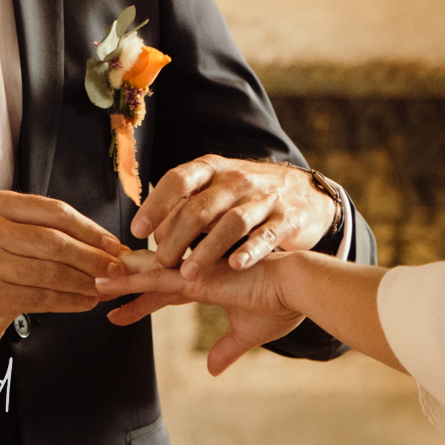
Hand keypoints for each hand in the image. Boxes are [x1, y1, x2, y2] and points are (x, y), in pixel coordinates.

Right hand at [0, 191, 126, 351]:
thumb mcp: (8, 235)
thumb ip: (47, 232)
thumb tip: (104, 246)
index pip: (54, 212)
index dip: (90, 229)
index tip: (113, 244)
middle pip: (55, 241)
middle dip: (92, 257)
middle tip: (117, 269)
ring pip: (52, 272)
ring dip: (86, 282)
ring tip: (105, 288)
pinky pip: (43, 297)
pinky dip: (70, 301)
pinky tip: (85, 302)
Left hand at [99, 250, 306, 374]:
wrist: (298, 288)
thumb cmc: (281, 305)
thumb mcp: (247, 334)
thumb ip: (226, 350)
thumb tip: (211, 370)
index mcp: (207, 284)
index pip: (164, 294)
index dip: (140, 304)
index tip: (117, 313)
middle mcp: (195, 275)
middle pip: (149, 281)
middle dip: (122, 287)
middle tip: (93, 290)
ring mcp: (193, 273)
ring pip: (146, 275)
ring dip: (118, 280)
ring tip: (92, 282)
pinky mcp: (195, 277)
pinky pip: (155, 277)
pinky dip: (130, 279)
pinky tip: (110, 279)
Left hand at [131, 155, 338, 275]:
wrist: (307, 194)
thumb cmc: (247, 196)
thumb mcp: (215, 190)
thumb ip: (184, 207)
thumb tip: (150, 235)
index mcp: (213, 169)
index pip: (179, 180)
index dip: (156, 205)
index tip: (138, 231)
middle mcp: (237, 180)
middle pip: (200, 207)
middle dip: (176, 238)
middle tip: (160, 263)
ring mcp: (264, 198)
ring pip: (232, 222)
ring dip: (207, 249)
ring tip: (188, 274)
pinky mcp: (288, 218)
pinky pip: (267, 234)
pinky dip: (250, 250)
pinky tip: (235, 266)